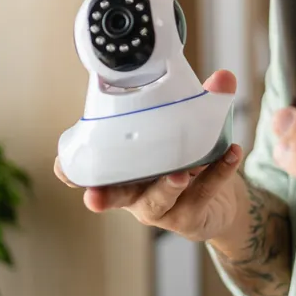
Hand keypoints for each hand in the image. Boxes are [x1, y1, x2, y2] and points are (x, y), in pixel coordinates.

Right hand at [54, 70, 244, 243]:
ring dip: (168, 186)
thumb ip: (205, 104)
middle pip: (117, 196)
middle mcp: (138, 193)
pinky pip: (203, 195)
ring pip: (158, 201)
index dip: (74, 173)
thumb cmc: (192, 163)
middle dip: (106, 196)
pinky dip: (219, 174)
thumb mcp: (195, 132)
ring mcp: (163, 210)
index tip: (63, 166)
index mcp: (128, 170)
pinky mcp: (190, 218)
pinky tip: (231, 154)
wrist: (223, 203)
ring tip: (182, 172)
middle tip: (96, 195)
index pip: (92, 174)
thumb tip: (223, 77)